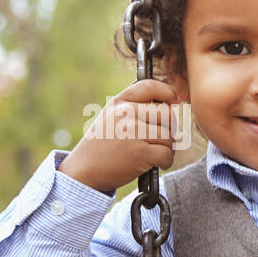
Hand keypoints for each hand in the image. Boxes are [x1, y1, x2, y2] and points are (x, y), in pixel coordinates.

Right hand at [59, 79, 182, 193]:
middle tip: (160, 139)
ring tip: (152, 153)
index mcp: (119, 102)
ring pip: (169, 137)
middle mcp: (127, 113)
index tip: (174, 101)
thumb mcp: (110, 117)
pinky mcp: (140, 153)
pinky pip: (167, 154)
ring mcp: (134, 132)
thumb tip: (169, 103)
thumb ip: (133, 107)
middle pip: (167, 114)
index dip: (167, 92)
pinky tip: (154, 164)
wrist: (83, 170)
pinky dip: (165, 162)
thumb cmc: (101, 146)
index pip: (150, 86)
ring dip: (166, 148)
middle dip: (169, 128)